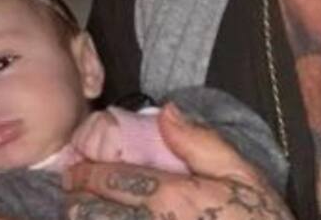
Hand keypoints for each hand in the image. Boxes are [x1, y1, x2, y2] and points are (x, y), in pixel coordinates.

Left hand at [63, 104, 293, 219]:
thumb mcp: (245, 177)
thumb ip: (203, 144)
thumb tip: (166, 111)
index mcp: (172, 198)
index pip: (108, 180)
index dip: (84, 172)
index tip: (77, 168)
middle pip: (89, 212)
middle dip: (76, 199)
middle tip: (75, 191)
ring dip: (82, 219)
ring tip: (82, 212)